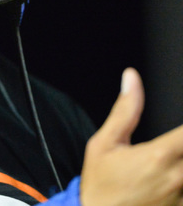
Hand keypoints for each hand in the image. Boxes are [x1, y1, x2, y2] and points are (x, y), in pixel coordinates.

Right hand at [80, 68, 182, 205]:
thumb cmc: (100, 185)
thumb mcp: (104, 143)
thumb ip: (124, 111)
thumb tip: (131, 79)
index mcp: (159, 155)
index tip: (179, 129)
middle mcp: (178, 177)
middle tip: (173, 144)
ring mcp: (182, 196)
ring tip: (167, 161)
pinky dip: (181, 180)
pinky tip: (169, 179)